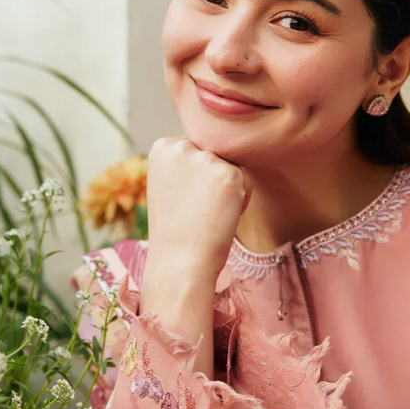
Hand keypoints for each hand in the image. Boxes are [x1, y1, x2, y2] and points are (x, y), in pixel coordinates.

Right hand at [145, 137, 252, 283]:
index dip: (194, 178)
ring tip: (206, 214)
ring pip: (231, 168)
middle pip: (214, 156)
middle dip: (211, 182)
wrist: (178, 261)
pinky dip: (239, 202)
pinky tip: (219, 217)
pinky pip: (246, 182)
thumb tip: (213, 152)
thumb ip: (185, 163)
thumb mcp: (168, 185)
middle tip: (194, 210)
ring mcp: (206, 159)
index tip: (181, 199)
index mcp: (162, 147)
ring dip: (226, 191)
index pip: (195, 150)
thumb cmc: (174, 229)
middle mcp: (182, 147)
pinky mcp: (229, 174)